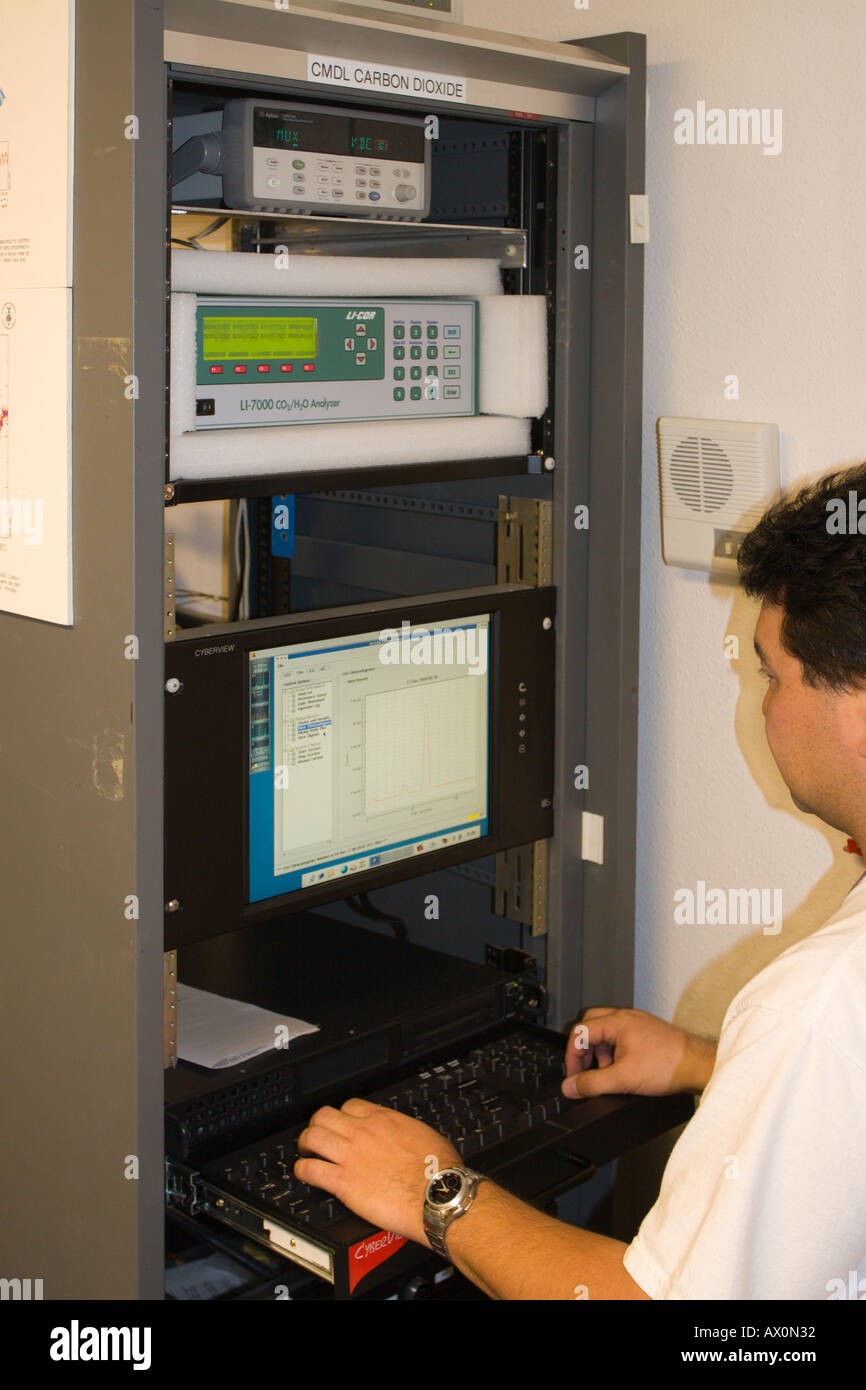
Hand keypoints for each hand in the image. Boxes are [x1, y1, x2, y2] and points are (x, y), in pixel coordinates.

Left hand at [294, 1098, 460, 1245]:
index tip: (341, 1122)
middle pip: (324, 1116)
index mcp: (383, 1119)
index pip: (350, 1105)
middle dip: (317, 1124)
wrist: (436, 1194)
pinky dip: (302, 1170)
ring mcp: (350, 1155)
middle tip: (317, 1134)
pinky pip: (310, 1170)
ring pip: (312, 1137)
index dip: (342, 1114)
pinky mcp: (343, 1181)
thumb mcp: (425, 1135)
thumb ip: (406, 1131)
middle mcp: (362, 1132)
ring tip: (305, 1151)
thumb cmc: (438, 1171)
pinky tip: (303, 1174)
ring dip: (304, 1143)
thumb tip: (406, 1137)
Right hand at [562, 1007, 716, 1099]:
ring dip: (600, 1053)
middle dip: (584, 1051)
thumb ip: (593, 1084)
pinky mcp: (647, 1033)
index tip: (574, 1076)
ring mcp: (638, 1023)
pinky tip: (623, 1071)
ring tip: (608, 1074)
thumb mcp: (624, 1079)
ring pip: (606, 1033)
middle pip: (590, 1026)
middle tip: (585, 1071)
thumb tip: (571, 1087)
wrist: (699, 1065)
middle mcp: (627, 1017)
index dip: (572, 1056)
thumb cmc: (670, 1065)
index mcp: (618, 1021)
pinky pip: (621, 1038)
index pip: (580, 1031)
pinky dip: (615, 1053)